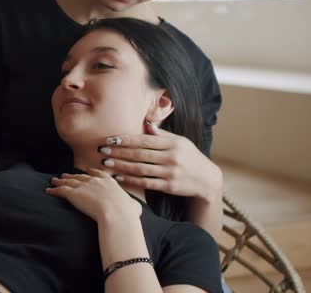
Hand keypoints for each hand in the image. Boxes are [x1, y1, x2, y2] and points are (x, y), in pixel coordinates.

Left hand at [46, 168, 141, 223]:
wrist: (115, 213)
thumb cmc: (126, 212)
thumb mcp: (132, 206)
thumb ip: (132, 205)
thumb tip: (136, 209)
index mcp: (109, 181)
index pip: (98, 174)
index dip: (91, 173)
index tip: (87, 171)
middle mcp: (95, 181)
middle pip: (80, 177)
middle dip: (72, 176)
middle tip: (65, 175)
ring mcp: (83, 186)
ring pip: (69, 182)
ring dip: (60, 181)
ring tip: (55, 180)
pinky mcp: (73, 193)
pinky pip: (61, 191)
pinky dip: (53, 190)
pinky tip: (48, 191)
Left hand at [98, 122, 222, 201]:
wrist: (208, 179)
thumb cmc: (191, 157)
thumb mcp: (181, 142)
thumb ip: (162, 135)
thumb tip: (146, 123)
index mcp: (173, 144)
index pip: (145, 140)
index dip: (127, 139)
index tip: (111, 139)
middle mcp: (171, 157)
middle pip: (140, 154)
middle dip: (119, 152)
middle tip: (102, 150)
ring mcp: (170, 173)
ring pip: (140, 169)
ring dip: (121, 166)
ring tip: (106, 164)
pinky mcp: (169, 186)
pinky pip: (145, 183)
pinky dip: (130, 180)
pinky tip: (118, 178)